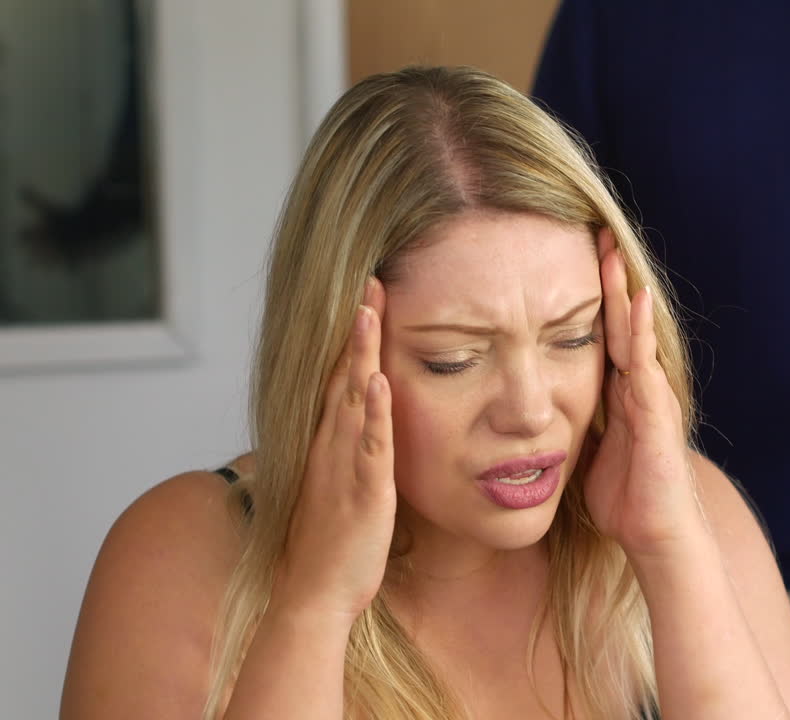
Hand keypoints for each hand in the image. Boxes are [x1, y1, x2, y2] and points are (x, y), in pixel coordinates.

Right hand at [272, 277, 396, 625]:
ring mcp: (345, 465)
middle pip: (344, 373)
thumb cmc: (331, 542)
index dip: (352, 335)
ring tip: (370, 308)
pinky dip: (376, 413)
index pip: (340, 376)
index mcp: (330, 441)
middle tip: (370, 277)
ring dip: (362, 354)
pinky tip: (381, 381)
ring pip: (355, 399)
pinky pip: (371, 446)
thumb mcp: (339, 482)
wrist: (314, 591)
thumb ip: (347, 449)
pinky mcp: (365, 491)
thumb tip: (359, 424)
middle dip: (357, 327)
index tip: (366, 294)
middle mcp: (332, 444)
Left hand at [583, 230, 705, 559]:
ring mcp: (652, 395)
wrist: (657, 537)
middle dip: (608, 278)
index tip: (569, 257)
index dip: (589, 296)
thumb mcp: (586, 452)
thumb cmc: (624, 500)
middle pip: (621, 321)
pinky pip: (646, 361)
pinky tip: (634, 300)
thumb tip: (535, 413)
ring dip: (623, 291)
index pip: (603, 333)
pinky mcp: (657, 412)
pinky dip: (641, 329)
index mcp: (619, 393)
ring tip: (611, 251)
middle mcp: (638, 386)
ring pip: (636, 332)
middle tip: (593, 231)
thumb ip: (571, 425)